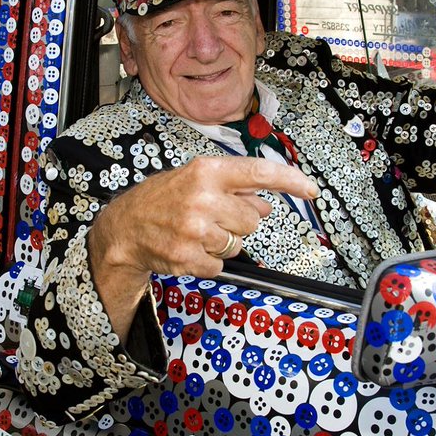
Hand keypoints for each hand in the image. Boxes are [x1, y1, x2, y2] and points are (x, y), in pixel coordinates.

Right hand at [87, 156, 319, 337]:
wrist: (124, 228)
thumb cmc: (162, 200)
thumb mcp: (196, 180)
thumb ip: (234, 189)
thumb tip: (266, 204)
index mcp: (207, 171)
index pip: (259, 172)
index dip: (290, 181)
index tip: (310, 190)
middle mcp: (203, 198)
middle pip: (252, 218)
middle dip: (237, 221)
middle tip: (210, 217)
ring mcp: (195, 229)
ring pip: (238, 244)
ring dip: (222, 242)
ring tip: (196, 232)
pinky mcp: (189, 257)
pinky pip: (221, 264)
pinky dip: (208, 260)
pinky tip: (190, 247)